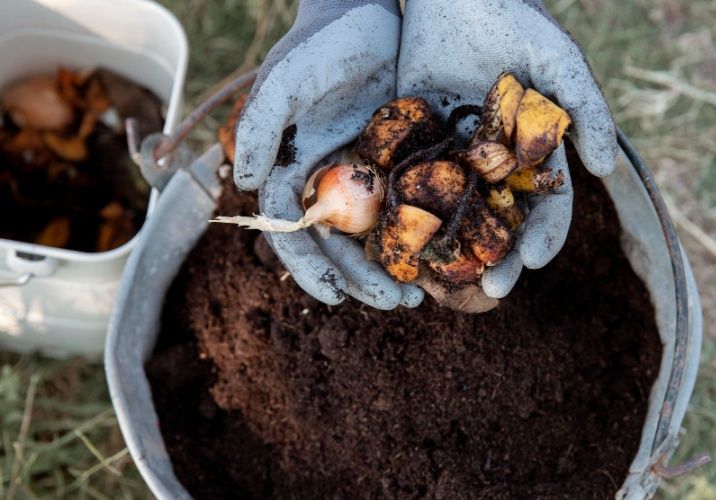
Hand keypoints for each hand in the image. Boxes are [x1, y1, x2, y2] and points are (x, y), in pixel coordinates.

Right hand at [235, 0, 423, 308]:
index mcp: (295, 172)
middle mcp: (330, 183)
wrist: (371, 14)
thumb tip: (248, 183)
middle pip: (341, 245)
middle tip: (397, 303)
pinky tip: (445, 257)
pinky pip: (414, 209)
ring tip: (421, 296)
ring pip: (378, 236)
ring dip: (395, 267)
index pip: (294, 233)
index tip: (334, 298)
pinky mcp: (405, 166)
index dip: (310, 268)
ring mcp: (368, 177)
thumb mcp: (290, 78)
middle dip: (363, 279)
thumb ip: (263, 124)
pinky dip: (424, 236)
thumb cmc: (323, 44)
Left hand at [398, 0, 616, 298]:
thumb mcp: (559, 61)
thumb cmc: (516, 19)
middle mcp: (494, 165)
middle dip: (499, 260)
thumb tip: (606, 170)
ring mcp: (452, 158)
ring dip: (452, 252)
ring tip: (444, 282)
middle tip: (491, 289)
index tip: (533, 261)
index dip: (544, 237)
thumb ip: (586, 111)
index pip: (547, 208)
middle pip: (500, 226)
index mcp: (533, 156)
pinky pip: (410, 186)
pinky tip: (398, 244)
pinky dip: (406, 216)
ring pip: (454, 217)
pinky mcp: (413, 144)